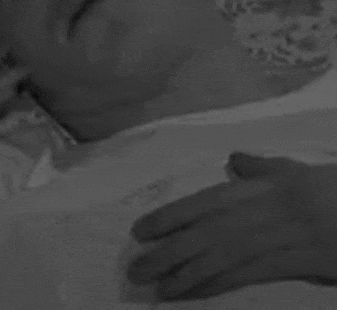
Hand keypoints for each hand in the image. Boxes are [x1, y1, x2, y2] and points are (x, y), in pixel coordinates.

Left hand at [127, 151, 336, 300]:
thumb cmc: (333, 190)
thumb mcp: (296, 172)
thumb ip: (261, 167)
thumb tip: (234, 159)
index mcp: (260, 187)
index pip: (205, 202)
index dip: (170, 217)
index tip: (140, 231)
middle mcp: (263, 212)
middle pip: (206, 234)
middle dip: (168, 253)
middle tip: (137, 268)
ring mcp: (278, 240)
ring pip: (222, 259)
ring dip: (186, 276)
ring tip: (158, 289)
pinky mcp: (294, 265)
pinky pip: (247, 276)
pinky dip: (216, 286)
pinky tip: (193, 295)